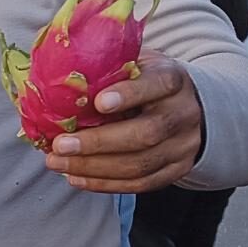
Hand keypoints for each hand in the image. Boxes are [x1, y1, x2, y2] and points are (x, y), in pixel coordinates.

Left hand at [44, 51, 203, 193]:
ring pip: (141, 164)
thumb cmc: (147, 81)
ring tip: (58, 163)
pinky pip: (141, 184)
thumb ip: (109, 67)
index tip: (99, 102)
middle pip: (147, 133)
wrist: (190, 106)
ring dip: (94, 167)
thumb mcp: (136, 63)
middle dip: (99, 142)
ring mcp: (183, 145)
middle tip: (61, 145)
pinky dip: (105, 183)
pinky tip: (77, 178)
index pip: (158, 84)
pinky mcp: (177, 169)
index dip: (130, 94)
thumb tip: (58, 72)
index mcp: (174, 79)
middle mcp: (184, 113)